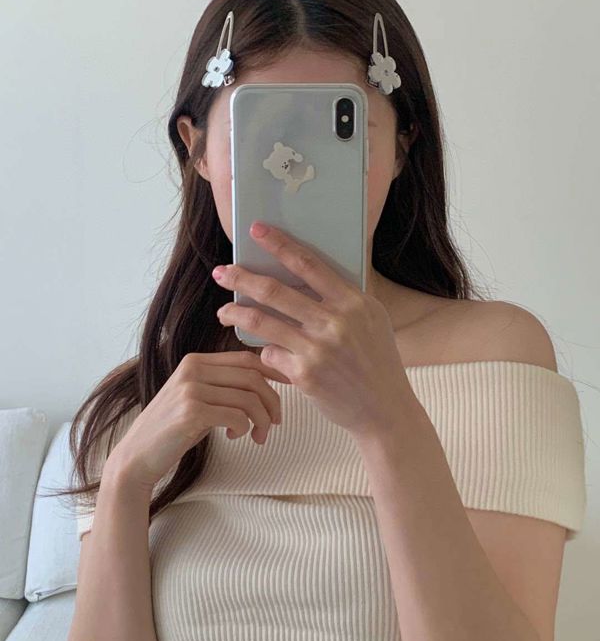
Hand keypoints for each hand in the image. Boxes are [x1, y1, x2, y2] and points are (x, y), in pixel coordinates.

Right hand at [107, 350, 289, 491]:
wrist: (137, 456)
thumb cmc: (173, 430)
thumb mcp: (198, 398)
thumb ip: (223, 385)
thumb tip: (264, 383)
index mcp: (196, 361)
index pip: (246, 358)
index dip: (274, 371)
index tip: (290, 385)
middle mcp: (193, 369)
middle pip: (253, 376)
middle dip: (272, 401)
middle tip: (274, 423)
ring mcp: (191, 389)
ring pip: (249, 398)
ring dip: (262, 420)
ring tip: (257, 436)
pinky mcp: (191, 412)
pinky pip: (237, 415)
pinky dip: (245, 428)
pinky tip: (236, 436)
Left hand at [212, 221, 411, 440]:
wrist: (385, 410)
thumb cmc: (377, 361)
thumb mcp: (371, 319)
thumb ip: (343, 297)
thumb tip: (306, 271)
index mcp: (353, 302)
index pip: (308, 264)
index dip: (279, 244)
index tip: (256, 230)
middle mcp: (335, 323)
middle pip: (275, 291)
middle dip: (242, 278)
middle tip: (221, 271)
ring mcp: (318, 350)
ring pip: (263, 322)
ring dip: (236, 313)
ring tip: (223, 311)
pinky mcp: (305, 375)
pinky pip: (270, 354)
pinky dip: (265, 351)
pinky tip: (267, 353)